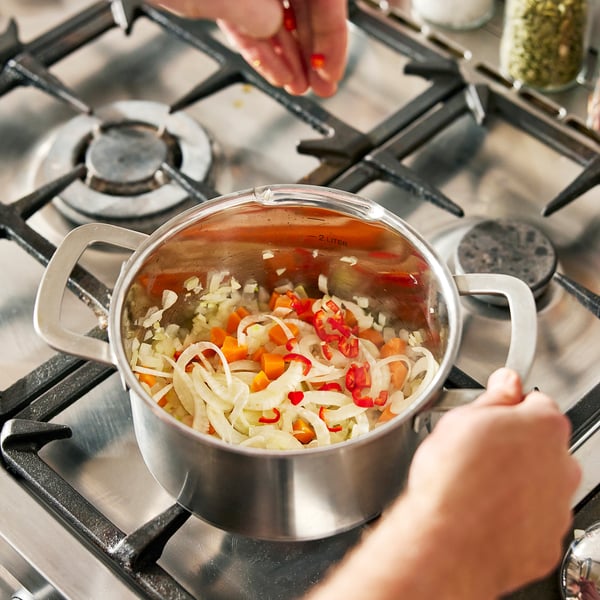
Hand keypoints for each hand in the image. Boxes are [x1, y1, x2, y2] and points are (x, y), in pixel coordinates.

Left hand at [150, 1, 347, 96]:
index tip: (330, 71)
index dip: (332, 37)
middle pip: (302, 5)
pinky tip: (274, 70)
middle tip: (320, 86)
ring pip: (275, 15)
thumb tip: (272, 28)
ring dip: (288, 54)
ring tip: (298, 86)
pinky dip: (260, 45)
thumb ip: (253, 12)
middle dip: (311, 50)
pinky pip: (247, 18)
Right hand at [403, 367, 581, 597]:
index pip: (538, 403)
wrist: (446, 542)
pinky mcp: (547, 543)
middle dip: (516, 447)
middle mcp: (562, 467)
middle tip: (478, 453)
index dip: (511, 407)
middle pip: (542, 446)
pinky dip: (514, 518)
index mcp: (544, 427)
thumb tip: (506, 384)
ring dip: (516, 483)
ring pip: (539, 485)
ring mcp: (558, 508)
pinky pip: (533, 522)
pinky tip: (483, 513)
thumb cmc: (451, 481)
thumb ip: (493, 398)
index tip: (495, 413)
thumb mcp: (461, 419)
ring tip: (475, 487)